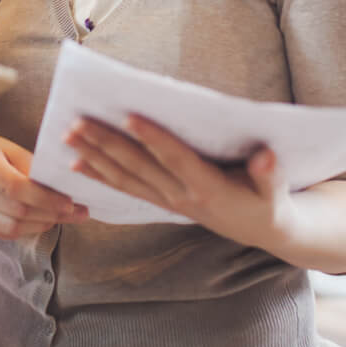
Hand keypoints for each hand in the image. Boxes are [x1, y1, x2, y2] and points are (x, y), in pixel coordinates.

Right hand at [0, 135, 86, 238]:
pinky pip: (4, 233)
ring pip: (12, 228)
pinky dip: (28, 229)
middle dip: (51, 214)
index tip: (70, 202)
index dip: (46, 199)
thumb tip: (62, 187)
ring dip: (42, 225)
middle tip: (77, 213)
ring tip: (62, 217)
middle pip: (17, 211)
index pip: (17, 188)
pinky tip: (43, 221)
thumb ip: (31, 167)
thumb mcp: (7, 148)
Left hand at [66, 115, 292, 248]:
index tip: (129, 116)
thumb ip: (270, 175)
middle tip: (78, 122)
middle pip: (138, 167)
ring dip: (95, 157)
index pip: (175, 159)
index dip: (153, 138)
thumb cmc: (268, 201)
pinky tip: (75, 164)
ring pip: (125, 178)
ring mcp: (168, 200)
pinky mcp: (161, 202)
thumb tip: (266, 156)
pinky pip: (124, 189)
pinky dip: (99, 176)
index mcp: (209, 189)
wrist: (263, 230)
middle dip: (106, 144)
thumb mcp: (276, 191)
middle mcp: (182, 196)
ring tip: (69, 137)